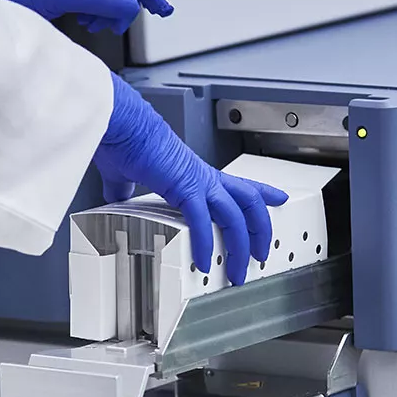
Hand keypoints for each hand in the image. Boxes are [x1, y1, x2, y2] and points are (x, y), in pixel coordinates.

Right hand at [94, 74, 287, 285]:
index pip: (239, 184)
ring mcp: (198, 182)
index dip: (262, 192)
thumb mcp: (128, 172)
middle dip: (260, 231)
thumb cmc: (125, 140)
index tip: (278, 198)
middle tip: (262, 254)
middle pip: (249, 203)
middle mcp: (203, 177)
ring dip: (240, 247)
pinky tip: (202, 262)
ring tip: (236, 272)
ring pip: (236, 216)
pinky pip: (203, 221)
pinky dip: (205, 244)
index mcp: (195, 173)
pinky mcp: (185, 187)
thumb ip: (126, 188)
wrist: (121, 125)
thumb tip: (117, 195)